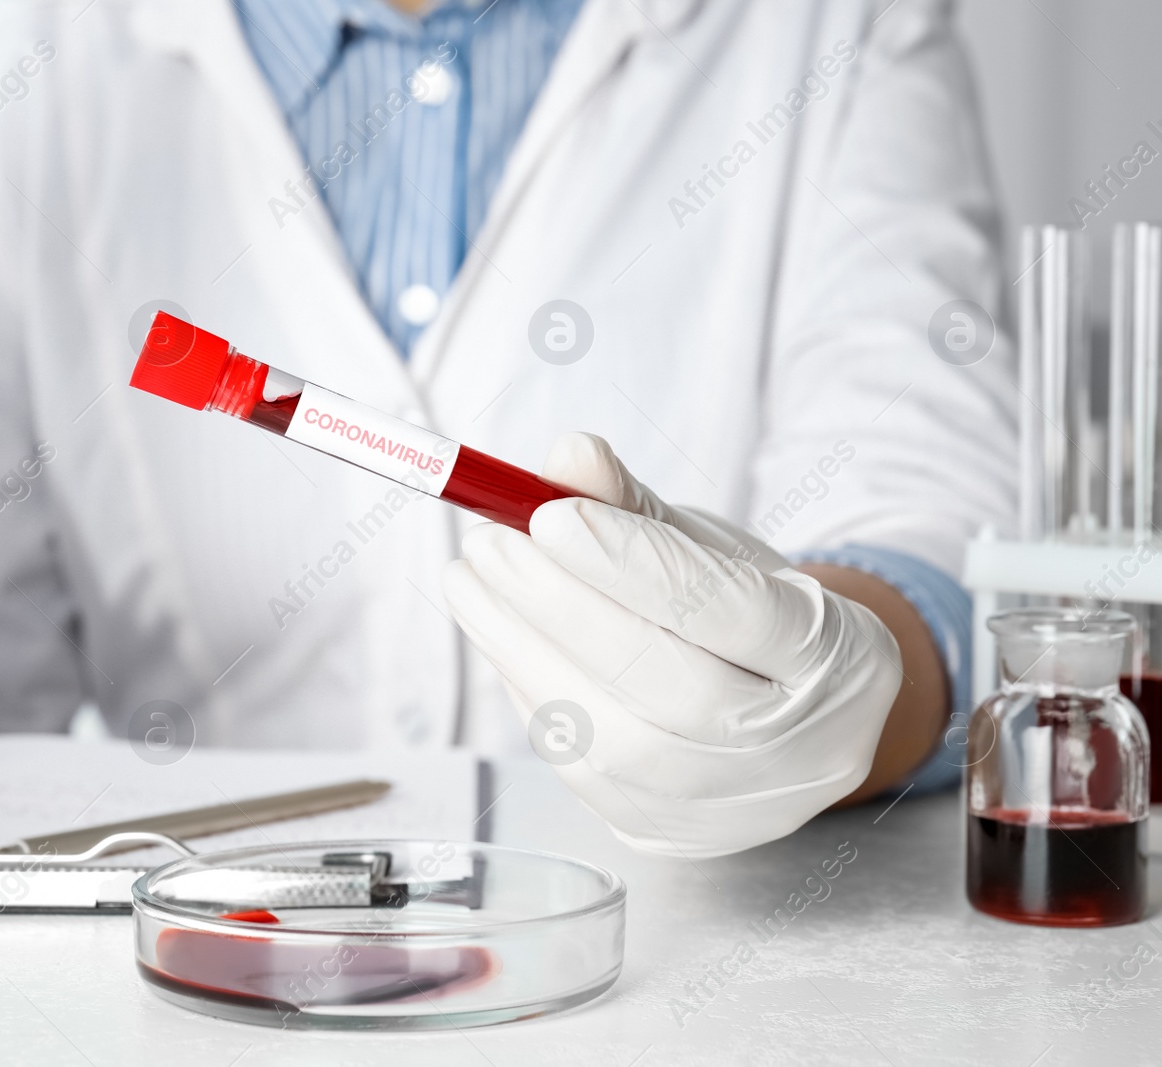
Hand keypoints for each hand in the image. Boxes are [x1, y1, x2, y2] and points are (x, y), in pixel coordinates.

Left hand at [441, 433, 902, 856]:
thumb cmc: (750, 619)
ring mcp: (734, 807)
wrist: (791, 722)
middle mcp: (800, 749)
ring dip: (522, 650)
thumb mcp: (714, 550)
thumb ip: (638, 507)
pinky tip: (501, 635)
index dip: (635, 564)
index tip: (548, 514)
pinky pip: (581, 769)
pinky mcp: (667, 834)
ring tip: (471, 581)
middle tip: (488, 545)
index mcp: (839, 659)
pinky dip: (529, 693)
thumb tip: (567, 457)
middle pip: (673, 688)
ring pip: (615, 741)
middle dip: (561, 609)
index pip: (734, 612)